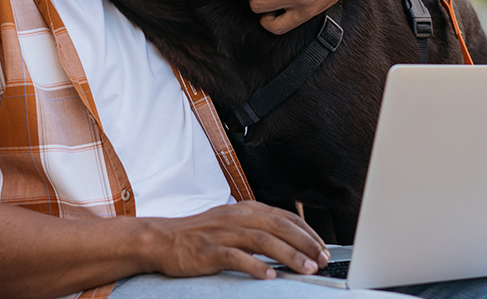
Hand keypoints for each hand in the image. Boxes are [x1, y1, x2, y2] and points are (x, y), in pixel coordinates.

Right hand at [140, 201, 328, 279]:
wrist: (162, 239)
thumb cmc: (199, 235)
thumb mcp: (232, 224)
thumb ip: (258, 229)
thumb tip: (291, 244)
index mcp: (246, 209)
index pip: (285, 217)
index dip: (308, 233)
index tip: (324, 249)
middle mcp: (237, 217)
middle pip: (280, 226)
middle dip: (306, 244)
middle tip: (322, 260)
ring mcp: (223, 233)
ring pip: (264, 240)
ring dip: (289, 256)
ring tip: (306, 269)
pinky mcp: (210, 250)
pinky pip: (237, 257)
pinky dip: (256, 266)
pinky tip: (270, 277)